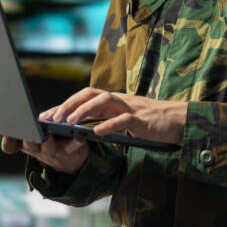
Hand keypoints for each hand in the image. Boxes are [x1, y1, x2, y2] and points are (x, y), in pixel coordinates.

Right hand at [0, 130, 88, 174]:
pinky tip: (80, 137)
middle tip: (24, 129)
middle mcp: (37, 149)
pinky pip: (74, 146)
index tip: (5, 131)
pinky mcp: (73, 149)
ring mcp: (54, 151)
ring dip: (47, 140)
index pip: (10, 145)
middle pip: (29, 144)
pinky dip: (77, 141)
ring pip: (48, 146)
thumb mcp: (24, 138)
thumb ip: (8, 132)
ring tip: (46, 134)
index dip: (7, 140)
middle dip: (27, 137)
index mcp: (24, 143)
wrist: (69, 164)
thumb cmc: (44, 143)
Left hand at [44, 88, 186, 145]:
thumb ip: (107, 118)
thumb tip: (85, 127)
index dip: (65, 104)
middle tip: (53, 118)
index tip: (47, 115)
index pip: (85, 96)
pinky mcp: (142, 119)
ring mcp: (131, 107)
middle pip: (90, 93)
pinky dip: (109, 125)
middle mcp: (120, 99)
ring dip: (84, 110)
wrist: (179, 120)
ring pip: (104, 101)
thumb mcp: (125, 118)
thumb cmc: (152, 121)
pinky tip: (96, 133)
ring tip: (69, 122)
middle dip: (69, 104)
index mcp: (114, 100)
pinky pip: (123, 120)